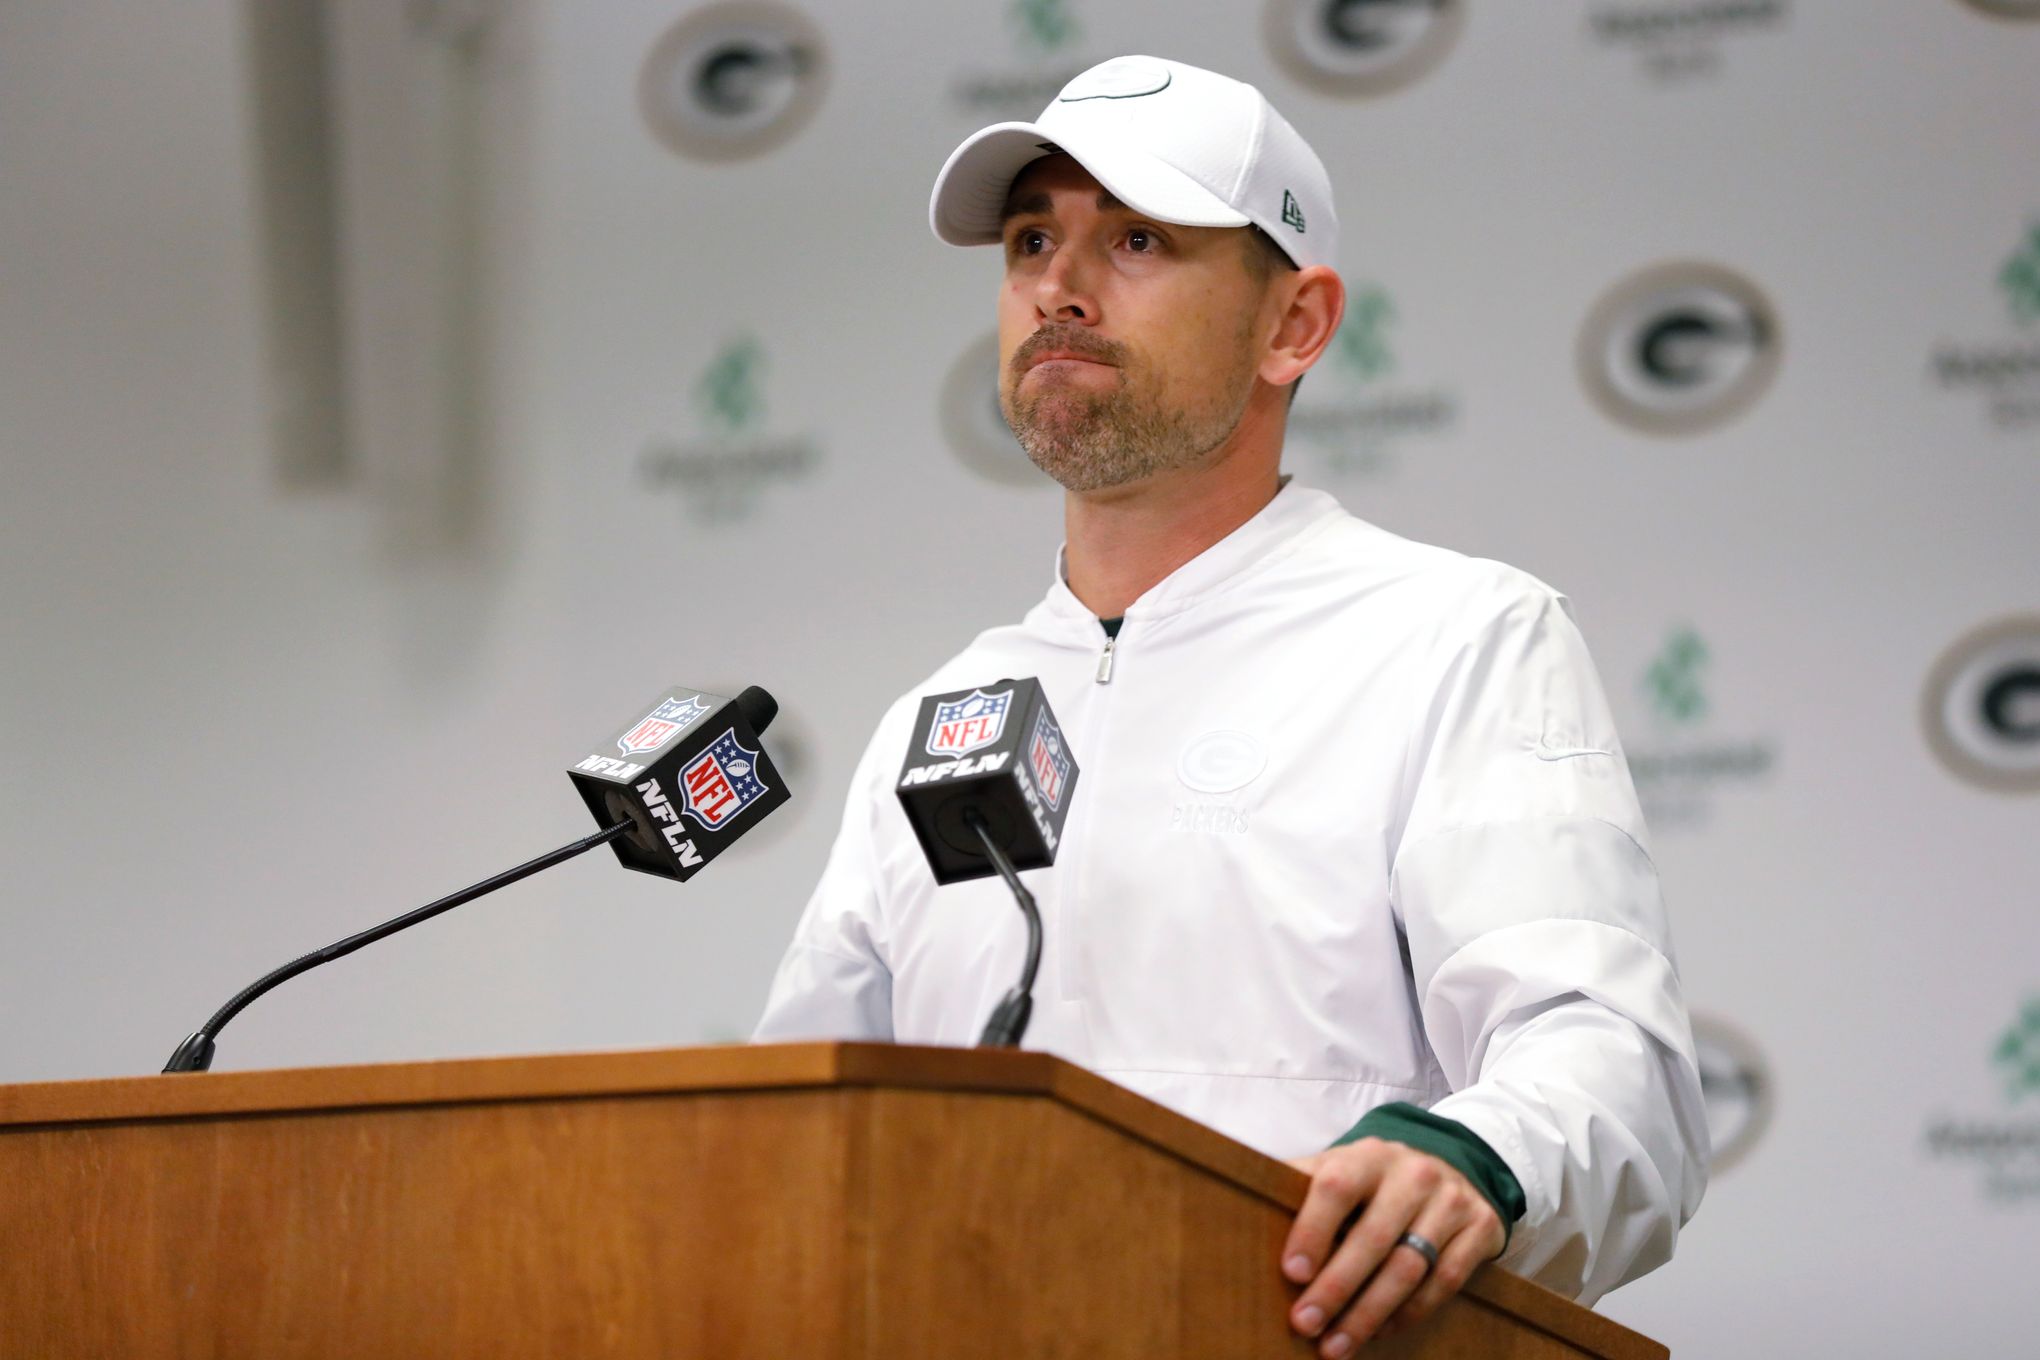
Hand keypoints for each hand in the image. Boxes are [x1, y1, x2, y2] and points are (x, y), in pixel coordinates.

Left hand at [1281, 1137, 1504, 1355]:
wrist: (1455, 1165)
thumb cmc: (1378, 1179)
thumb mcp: (1343, 1167)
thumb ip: (1301, 1182)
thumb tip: (1237, 1199)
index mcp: (1369, 1155)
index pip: (1336, 1187)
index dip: (1312, 1229)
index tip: (1292, 1272)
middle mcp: (1413, 1174)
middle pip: (1372, 1238)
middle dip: (1336, 1288)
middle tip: (1305, 1324)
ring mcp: (1451, 1201)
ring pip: (1409, 1267)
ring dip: (1369, 1313)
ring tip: (1336, 1345)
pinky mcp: (1480, 1228)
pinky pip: (1444, 1281)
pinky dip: (1409, 1313)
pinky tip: (1381, 1332)